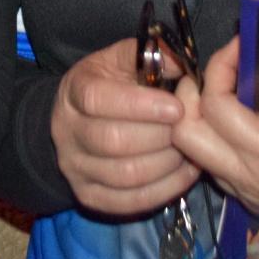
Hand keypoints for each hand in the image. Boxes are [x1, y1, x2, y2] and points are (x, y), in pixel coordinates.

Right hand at [50, 37, 198, 215]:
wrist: (74, 121)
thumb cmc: (107, 85)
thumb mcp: (121, 61)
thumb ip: (151, 56)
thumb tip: (182, 64)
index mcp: (74, 91)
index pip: (98, 100)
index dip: (140, 106)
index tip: (176, 107)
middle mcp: (68, 132)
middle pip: (113, 142)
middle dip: (160, 137)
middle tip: (187, 130)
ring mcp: (75, 168)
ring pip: (124, 176)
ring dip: (166, 165)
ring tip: (189, 151)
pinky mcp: (89, 196)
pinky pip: (129, 202)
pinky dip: (163, 190)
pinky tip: (184, 173)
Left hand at [173, 42, 258, 238]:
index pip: (215, 109)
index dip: (219, 70)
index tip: (240, 46)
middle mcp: (251, 180)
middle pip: (186, 137)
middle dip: (191, 96)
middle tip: (220, 68)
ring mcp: (250, 194)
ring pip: (195, 154)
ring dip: (200, 117)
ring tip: (228, 85)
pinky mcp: (255, 198)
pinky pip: (214, 165)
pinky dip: (214, 136)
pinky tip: (241, 113)